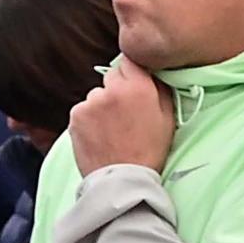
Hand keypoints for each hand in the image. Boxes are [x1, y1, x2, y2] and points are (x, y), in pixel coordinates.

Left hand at [67, 58, 176, 173]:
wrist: (122, 181)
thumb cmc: (150, 152)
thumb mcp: (168, 118)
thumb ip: (161, 88)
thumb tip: (153, 71)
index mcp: (139, 87)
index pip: (129, 60)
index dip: (132, 74)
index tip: (134, 87)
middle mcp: (112, 90)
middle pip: (111, 77)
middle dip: (117, 90)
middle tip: (124, 115)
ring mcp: (91, 102)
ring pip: (96, 95)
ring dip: (101, 106)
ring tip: (111, 131)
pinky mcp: (75, 116)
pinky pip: (83, 110)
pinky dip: (88, 120)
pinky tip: (99, 136)